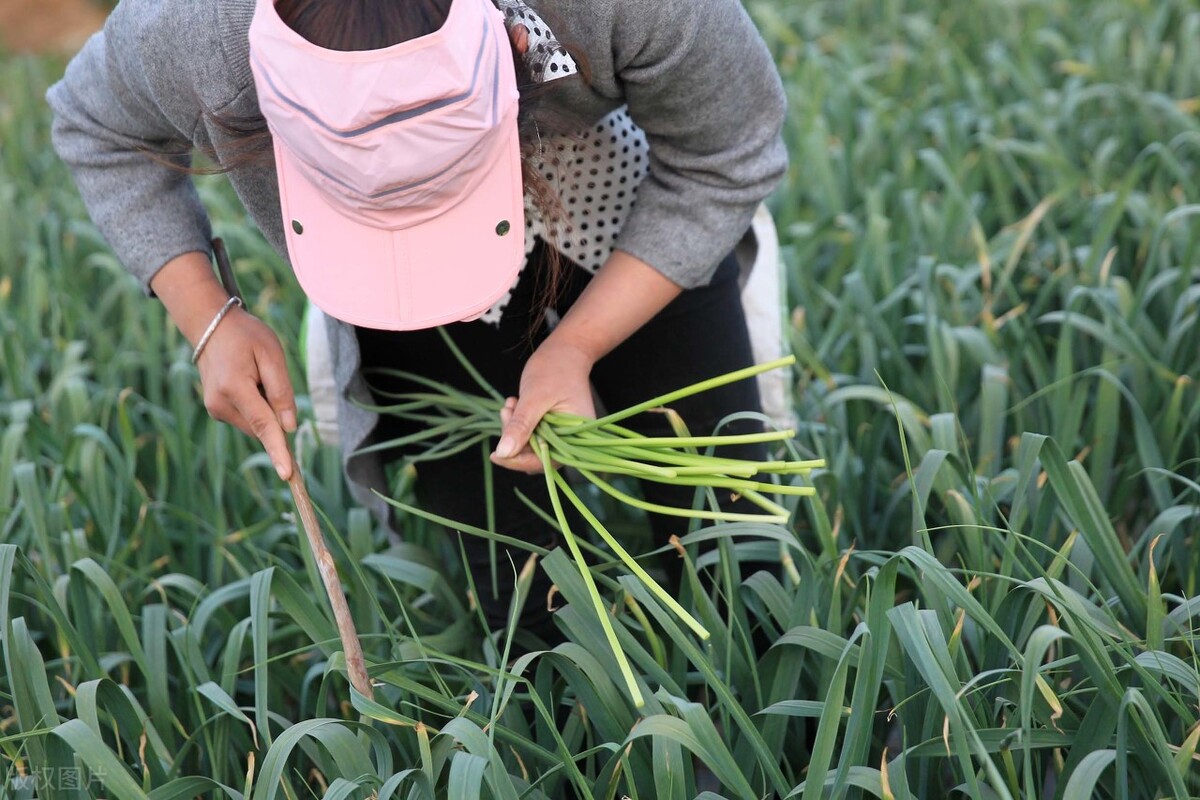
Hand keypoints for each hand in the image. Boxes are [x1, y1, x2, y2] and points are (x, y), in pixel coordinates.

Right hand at [195, 305, 297, 479]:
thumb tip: (289, 427)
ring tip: (253, 374)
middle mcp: (220, 404)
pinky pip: (248, 417)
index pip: (263, 425)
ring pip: (256, 424)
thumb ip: (282, 391)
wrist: (211, 326)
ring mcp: (215, 409)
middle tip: (266, 374)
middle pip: (263, 425)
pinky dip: (256, 405)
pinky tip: (247, 380)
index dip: (278, 450)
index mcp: (234, 387)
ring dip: (265, 406)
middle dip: (275, 410)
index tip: (287, 474)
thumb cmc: (246, 336)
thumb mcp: (272, 354)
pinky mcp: (216, 410)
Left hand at [490, 335, 595, 473]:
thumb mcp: (535, 397)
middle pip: (537, 456)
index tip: (496, 455)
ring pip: (531, 446)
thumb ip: (521, 426)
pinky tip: (515, 403)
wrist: (565, 350)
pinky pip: (532, 434)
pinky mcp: (554, 427)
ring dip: (516, 429)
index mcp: (577, 436)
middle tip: (506, 413)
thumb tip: (502, 454)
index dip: (519, 461)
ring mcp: (563, 434)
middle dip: (516, 439)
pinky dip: (519, 423)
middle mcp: (572, 439)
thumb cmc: (556, 369)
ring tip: (511, 404)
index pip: (545, 461)